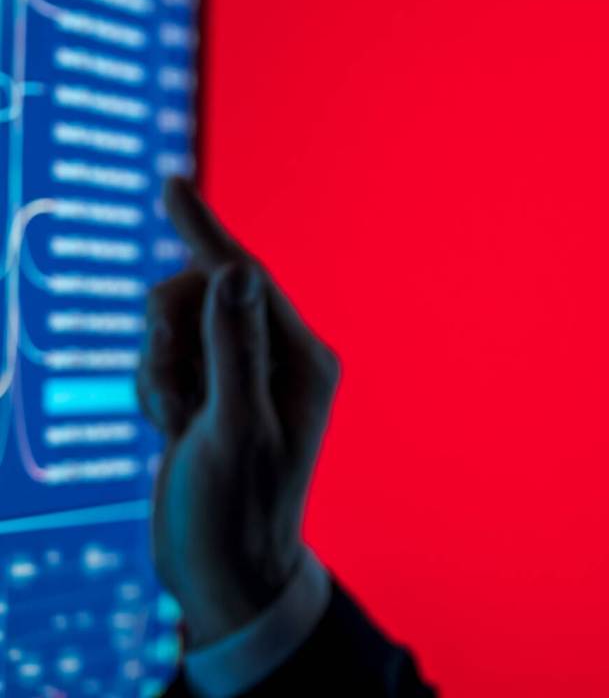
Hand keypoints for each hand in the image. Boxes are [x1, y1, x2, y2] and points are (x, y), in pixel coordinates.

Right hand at [136, 174, 340, 647]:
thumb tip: (239, 270)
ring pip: (176, 328)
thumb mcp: (231, 431)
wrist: (224, 575)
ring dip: (159, 372)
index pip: (247, 278)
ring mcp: (244, 373)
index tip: (170, 183)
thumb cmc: (235, 513)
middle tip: (174, 396)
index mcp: (303, 358)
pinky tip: (171, 431)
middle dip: (169, 337)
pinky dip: (155, 390)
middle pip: (201, 297)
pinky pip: (167, 360)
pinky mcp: (215, 391)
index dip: (204, 233)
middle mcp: (279, 356)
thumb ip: (232, 347)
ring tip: (179, 425)